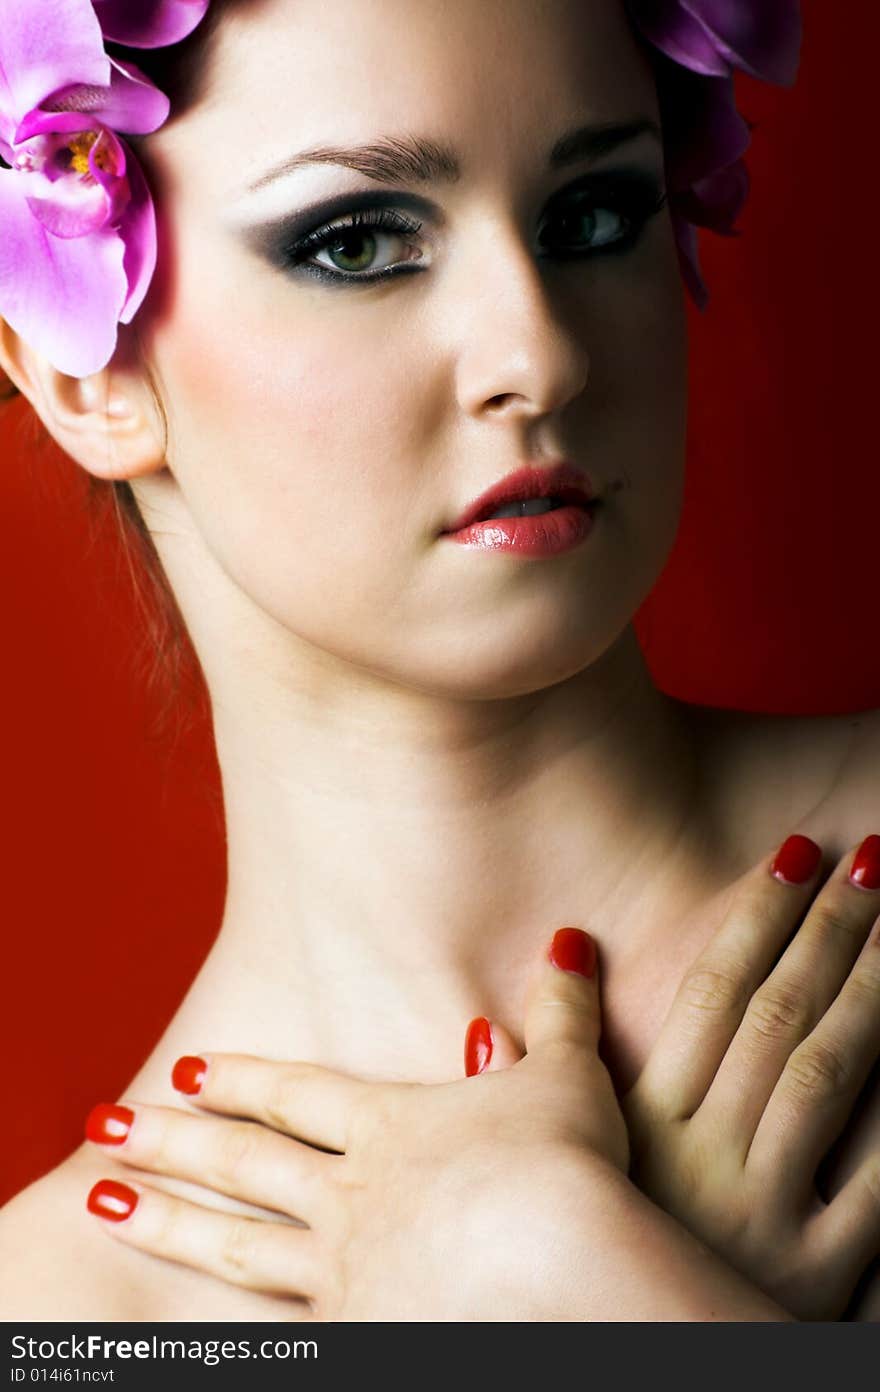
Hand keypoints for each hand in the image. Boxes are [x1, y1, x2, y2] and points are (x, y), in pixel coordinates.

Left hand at [84, 928, 632, 1321]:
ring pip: (235, 1246)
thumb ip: (560, 1009)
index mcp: (392, 1132)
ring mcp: (344, 1274)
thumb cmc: (568, 1167)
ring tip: (99, 1205)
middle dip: (169, 1140)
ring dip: (165, 1220)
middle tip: (103, 1124)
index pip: (299, 1097)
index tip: (187, 1070)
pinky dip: (223, 1331)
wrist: (564, 1268)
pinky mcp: (358, 1338)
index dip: (243, 1080)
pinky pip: (276, 1334)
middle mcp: (351, 1198)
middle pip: (243, 1162)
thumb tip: (568, 937)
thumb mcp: (566, 1075)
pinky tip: (177, 1333)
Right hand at [475, 834, 879, 1320]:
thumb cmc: (590, 1264)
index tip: (797, 855)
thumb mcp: (559, 1172)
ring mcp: (762, 1220)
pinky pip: (877, 1186)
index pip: (713, 993)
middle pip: (775, 1017)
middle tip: (869, 858)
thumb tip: (512, 998)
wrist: (640, 1362)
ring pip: (826, 1076)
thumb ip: (542, 1078)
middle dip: (827, 930)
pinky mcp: (817, 1280)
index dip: (756, 917)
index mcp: (642, 1127)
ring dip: (870, 990)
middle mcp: (701, 1161)